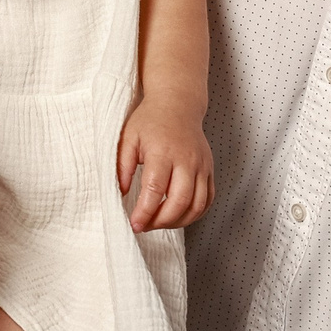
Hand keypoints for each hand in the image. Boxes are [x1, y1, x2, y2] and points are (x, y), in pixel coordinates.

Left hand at [117, 97, 214, 231]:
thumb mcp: (128, 138)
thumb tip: (120, 193)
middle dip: (161, 222)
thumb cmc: (150, 120)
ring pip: (196, 205)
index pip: (155, 189)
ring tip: (159, 223)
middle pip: (179, 202)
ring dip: (178, 222)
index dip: (144, 212)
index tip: (134, 224)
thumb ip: (122, 166)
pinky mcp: (210, 170)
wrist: (177, 105)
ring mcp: (202, 166)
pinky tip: (178, 216)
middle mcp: (186, 160)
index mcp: (163, 152)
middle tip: (145, 226)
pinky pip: (208, 200)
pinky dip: (195, 214)